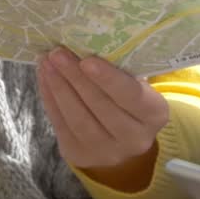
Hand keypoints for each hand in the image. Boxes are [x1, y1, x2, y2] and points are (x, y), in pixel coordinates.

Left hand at [38, 46, 168, 171]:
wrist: (124, 141)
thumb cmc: (130, 98)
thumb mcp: (138, 82)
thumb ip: (122, 68)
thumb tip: (87, 42)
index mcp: (154, 114)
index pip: (131, 95)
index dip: (108, 79)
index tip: (87, 60)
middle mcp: (135, 138)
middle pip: (101, 106)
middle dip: (76, 78)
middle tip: (57, 53)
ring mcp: (107, 152)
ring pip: (78, 118)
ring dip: (59, 88)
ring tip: (46, 63)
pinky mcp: (80, 156)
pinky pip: (62, 126)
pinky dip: (50, 100)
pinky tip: (44, 78)